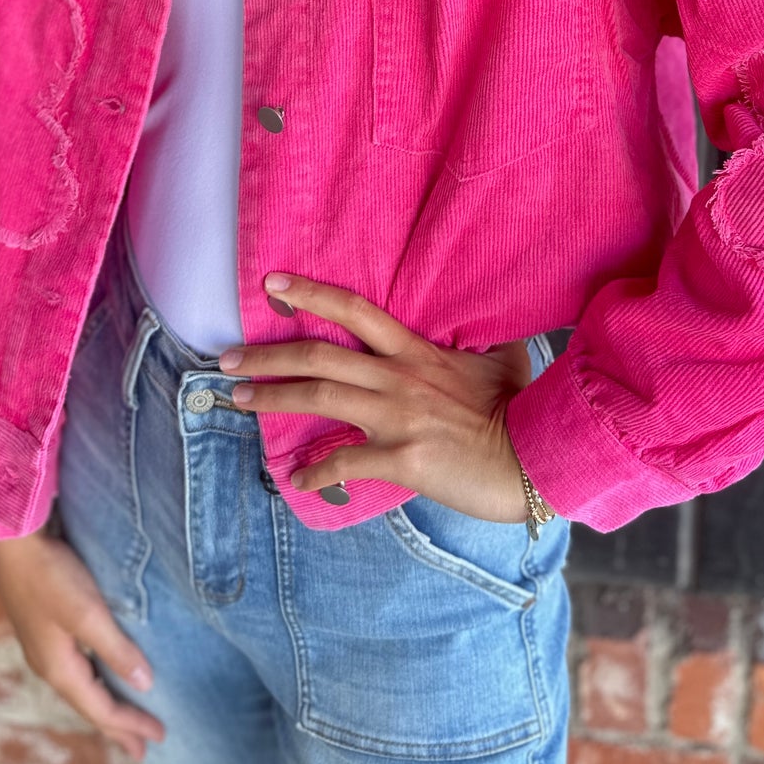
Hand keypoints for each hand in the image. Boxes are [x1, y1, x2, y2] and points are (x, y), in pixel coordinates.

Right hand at [0, 532, 166, 761]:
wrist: (9, 542)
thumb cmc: (50, 575)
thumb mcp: (88, 613)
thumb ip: (116, 650)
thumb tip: (145, 685)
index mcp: (59, 669)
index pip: (102, 710)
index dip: (131, 725)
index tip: (160, 736)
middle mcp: (48, 666)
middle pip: (89, 706)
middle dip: (117, 727)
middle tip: (142, 749)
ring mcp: (43, 648)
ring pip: (81, 688)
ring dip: (105, 706)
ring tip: (124, 719)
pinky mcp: (43, 629)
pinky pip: (75, 670)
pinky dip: (94, 682)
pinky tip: (100, 675)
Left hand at [218, 272, 533, 520]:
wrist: (537, 456)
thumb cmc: (523, 406)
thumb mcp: (500, 358)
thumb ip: (473, 342)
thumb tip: (473, 327)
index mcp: (418, 352)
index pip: (355, 311)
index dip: (311, 294)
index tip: (271, 284)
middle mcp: (399, 378)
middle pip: (320, 357)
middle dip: (267, 355)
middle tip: (226, 358)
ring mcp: (398, 418)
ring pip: (321, 399)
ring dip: (273, 399)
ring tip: (239, 399)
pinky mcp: (403, 459)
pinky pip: (347, 462)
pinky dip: (315, 472)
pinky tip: (294, 479)